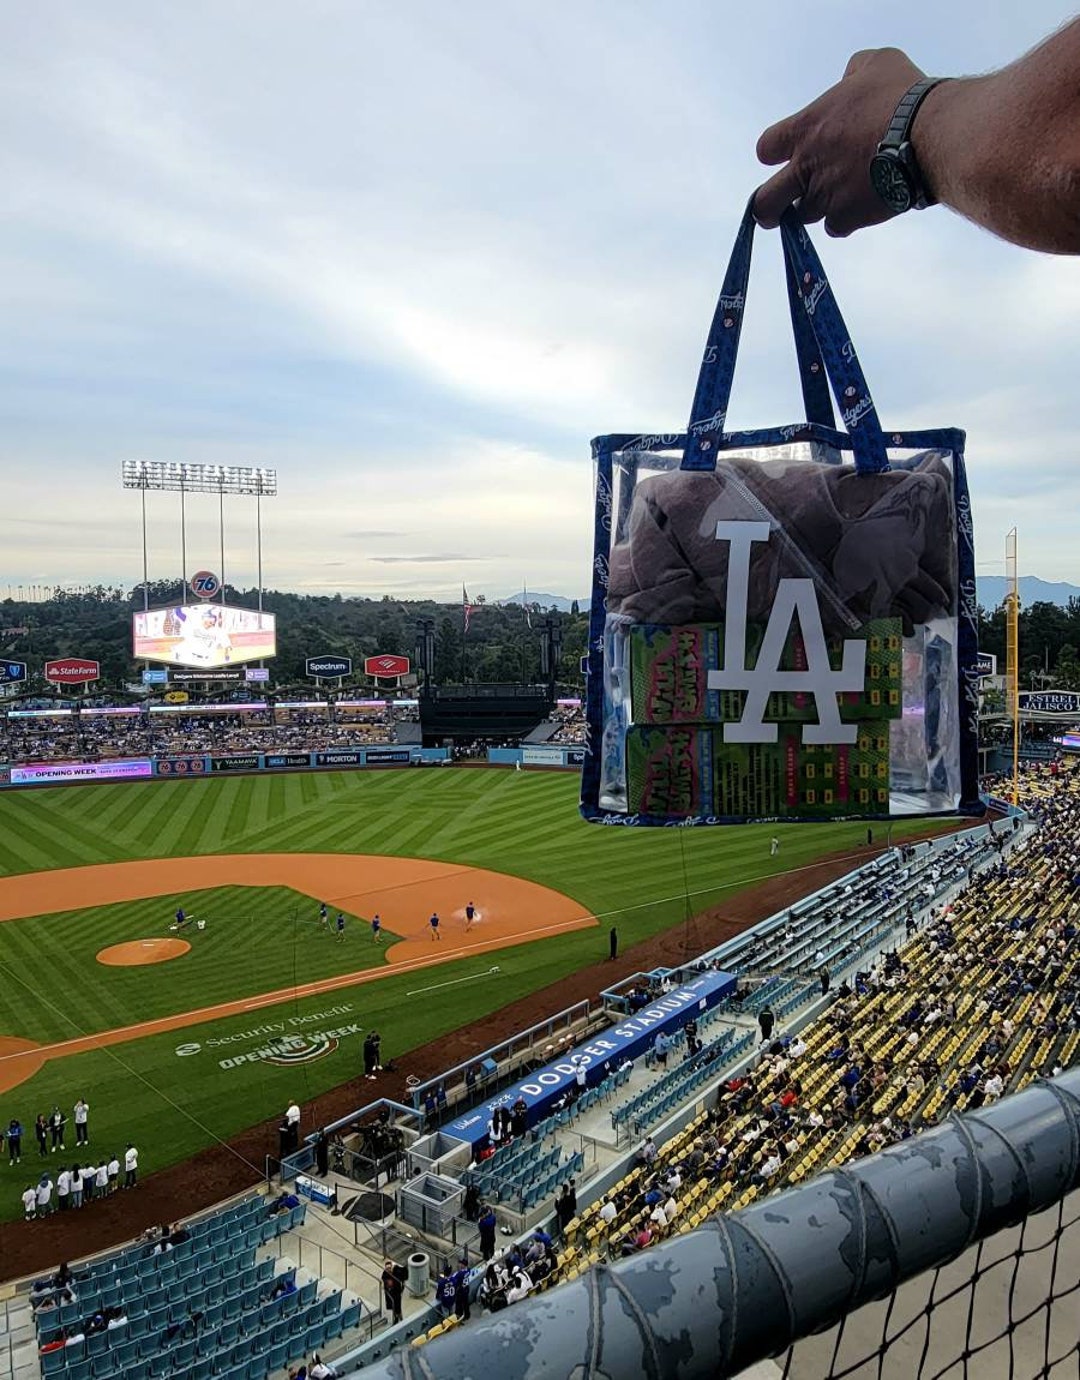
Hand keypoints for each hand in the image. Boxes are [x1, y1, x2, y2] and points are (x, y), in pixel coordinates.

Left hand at [754, 47, 926, 235]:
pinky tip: (859, 206)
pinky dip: (844, 220)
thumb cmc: (901, 96)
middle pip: (765, 202)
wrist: (927, 136)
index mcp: (805, 129)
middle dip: (767, 209)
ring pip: (804, 215)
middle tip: (777, 210)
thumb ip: (852, 73)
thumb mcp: (875, 63)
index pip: (766, 149)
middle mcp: (807, 167)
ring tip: (838, 196)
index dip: (775, 154)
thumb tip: (849, 81)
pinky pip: (835, 227)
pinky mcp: (846, 217)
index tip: (787, 156)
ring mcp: (824, 196)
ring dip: (816, 208)